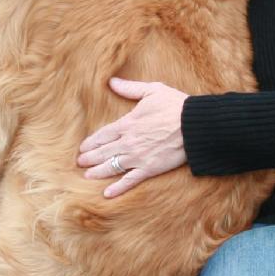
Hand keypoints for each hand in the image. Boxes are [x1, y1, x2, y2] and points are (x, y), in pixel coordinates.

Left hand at [77, 78, 187, 196]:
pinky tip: (107, 194)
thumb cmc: (175, 105)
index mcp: (127, 124)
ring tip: (87, 176)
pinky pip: (130, 180)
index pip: (102, 135)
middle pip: (103, 152)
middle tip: (80, 163)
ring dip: (97, 172)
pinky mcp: (149, 169)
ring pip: (112, 167)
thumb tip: (112, 81)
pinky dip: (118, 188)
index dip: (91, 142)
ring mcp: (137, 157)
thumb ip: (130, 88)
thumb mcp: (152, 90)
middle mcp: (128, 142)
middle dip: (89, 158)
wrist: (194, 125)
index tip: (83, 148)